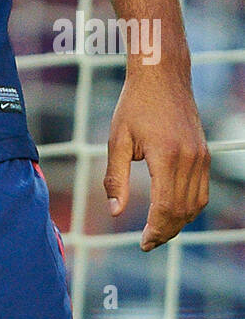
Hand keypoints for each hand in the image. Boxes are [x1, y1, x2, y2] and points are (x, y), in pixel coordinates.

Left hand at [104, 69, 209, 250]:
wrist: (162, 75)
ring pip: (196, 204)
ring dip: (179, 222)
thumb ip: (115, 177)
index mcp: (166, 155)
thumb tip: (114, 212)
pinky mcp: (204, 153)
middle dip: (166, 231)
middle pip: (182, 210)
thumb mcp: (117, 139)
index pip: (165, 206)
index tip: (142, 243)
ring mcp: (200, 156)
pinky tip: (173, 212)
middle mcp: (189, 158)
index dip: (155, 229)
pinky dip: (189, 207)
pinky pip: (202, 190)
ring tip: (158, 231)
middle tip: (148, 242)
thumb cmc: (134, 104)